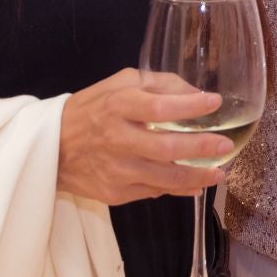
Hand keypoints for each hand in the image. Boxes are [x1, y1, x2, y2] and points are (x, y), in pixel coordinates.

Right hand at [57, 68, 233, 203]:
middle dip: (201, 147)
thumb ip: (160, 84)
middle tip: (225, 145)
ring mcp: (116, 170)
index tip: (215, 102)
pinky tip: (195, 184)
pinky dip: (177, 188)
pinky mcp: (115, 193)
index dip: (190, 106)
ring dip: (197, 176)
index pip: (158, 107)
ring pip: (165, 178)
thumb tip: (196, 93)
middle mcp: (117, 139)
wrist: (51, 147)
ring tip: (219, 172)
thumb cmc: (92, 109)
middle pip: (166, 147)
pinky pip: (154, 192)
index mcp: (117, 106)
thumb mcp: (120, 84)